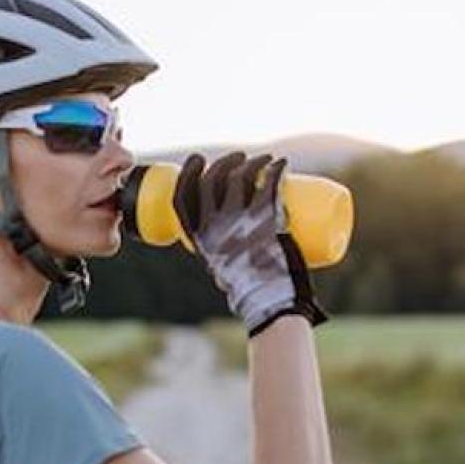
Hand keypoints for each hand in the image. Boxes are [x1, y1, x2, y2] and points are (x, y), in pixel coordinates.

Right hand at [172, 151, 327, 336]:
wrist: (271, 304)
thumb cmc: (250, 290)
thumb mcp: (223, 267)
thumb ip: (222, 251)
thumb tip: (229, 239)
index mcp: (199, 239)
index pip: (183, 196)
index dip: (188, 173)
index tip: (198, 160)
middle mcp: (215, 226)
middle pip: (213, 180)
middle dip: (224, 161)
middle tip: (239, 159)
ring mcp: (240, 221)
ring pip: (241, 177)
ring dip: (252, 161)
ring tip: (264, 160)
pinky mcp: (266, 219)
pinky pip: (269, 183)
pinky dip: (276, 169)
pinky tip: (281, 163)